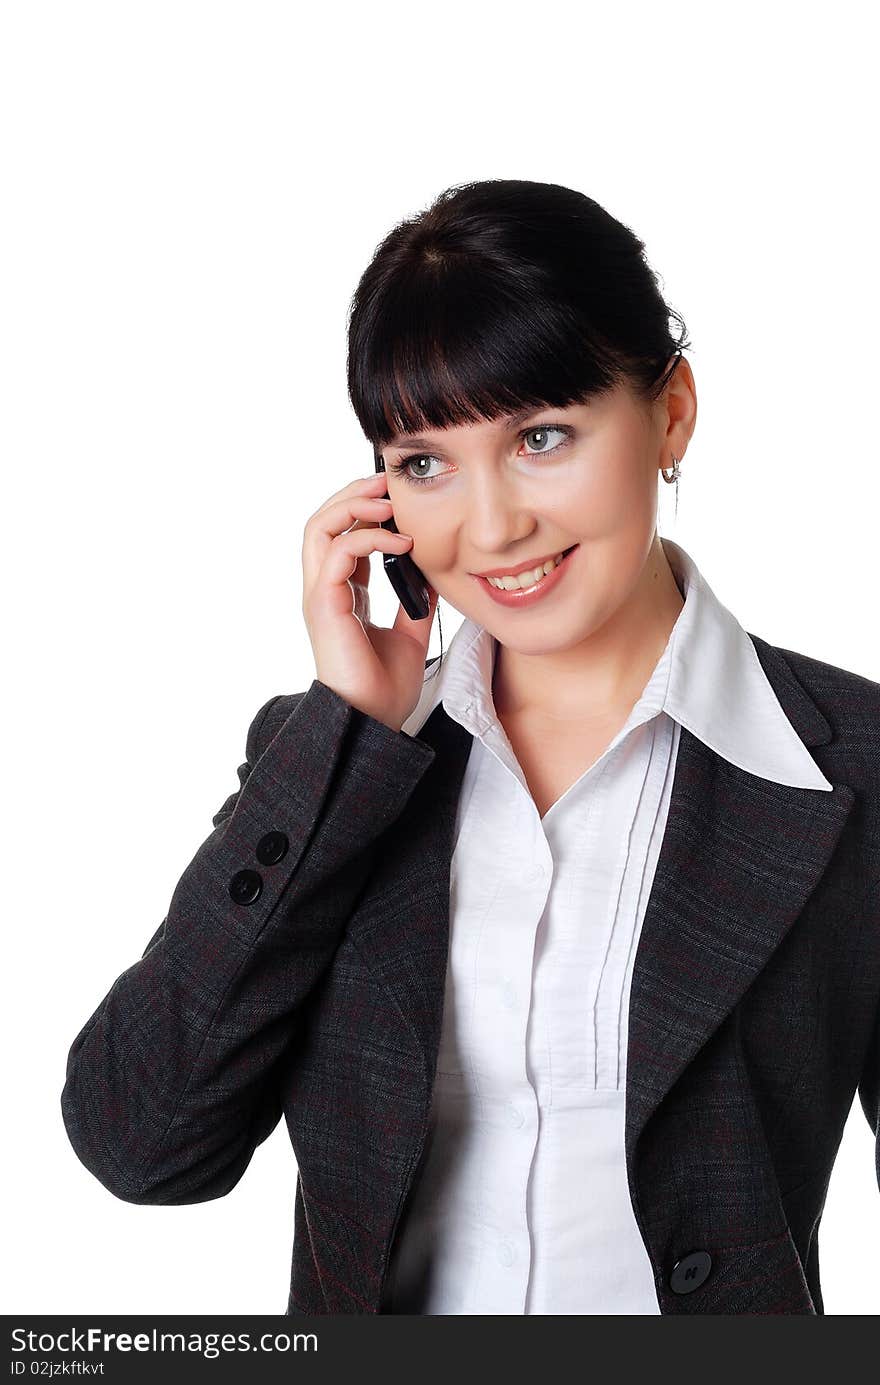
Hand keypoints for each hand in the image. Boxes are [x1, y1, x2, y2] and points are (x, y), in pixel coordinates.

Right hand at [301, 471, 438, 732]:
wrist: (373, 722)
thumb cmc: (385, 688)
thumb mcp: (411, 633)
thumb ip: (416, 600)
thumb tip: (433, 572)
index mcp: (342, 594)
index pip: (343, 536)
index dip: (367, 510)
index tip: (399, 498)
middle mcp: (325, 589)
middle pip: (323, 521)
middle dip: (354, 494)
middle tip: (388, 482)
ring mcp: (320, 596)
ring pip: (319, 527)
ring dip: (354, 504)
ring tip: (388, 499)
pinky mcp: (324, 605)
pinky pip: (339, 552)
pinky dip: (370, 537)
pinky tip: (402, 541)